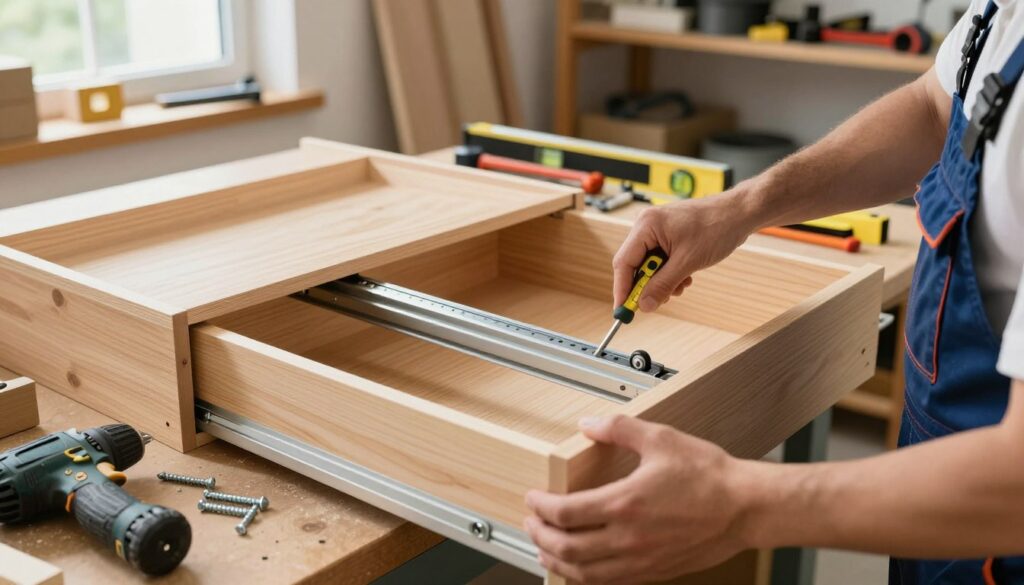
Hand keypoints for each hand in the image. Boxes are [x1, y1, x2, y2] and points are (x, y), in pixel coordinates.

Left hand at [524, 416, 753, 583]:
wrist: (745, 508)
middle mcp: (629, 538)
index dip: (540, 508)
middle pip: (567, 547)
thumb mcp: (661, 438)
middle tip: (531, 523)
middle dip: (541, 536)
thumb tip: (589, 424)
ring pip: (585, 573)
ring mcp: (641, 560)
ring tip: (545, 549)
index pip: (565, 513)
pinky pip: (609, 582)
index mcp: (625, 503)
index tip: (533, 499)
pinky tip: (580, 567)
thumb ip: (619, 429)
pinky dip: (585, 577)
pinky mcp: (654, 571)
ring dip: (558, 561)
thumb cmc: (709, 475)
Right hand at [613, 192, 755, 311]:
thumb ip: (662, 284)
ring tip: (681, 285)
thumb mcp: (687, 262)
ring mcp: (658, 230)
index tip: (623, 310)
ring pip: (650, 265)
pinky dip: (671, 273)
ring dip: (662, 281)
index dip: (622, 289)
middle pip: (635, 265)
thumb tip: (644, 305)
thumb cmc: (717, 228)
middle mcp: (648, 226)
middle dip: (647, 286)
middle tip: (656, 302)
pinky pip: (661, 260)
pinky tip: (686, 277)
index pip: (624, 262)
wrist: (740, 213)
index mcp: (646, 226)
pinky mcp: (669, 236)